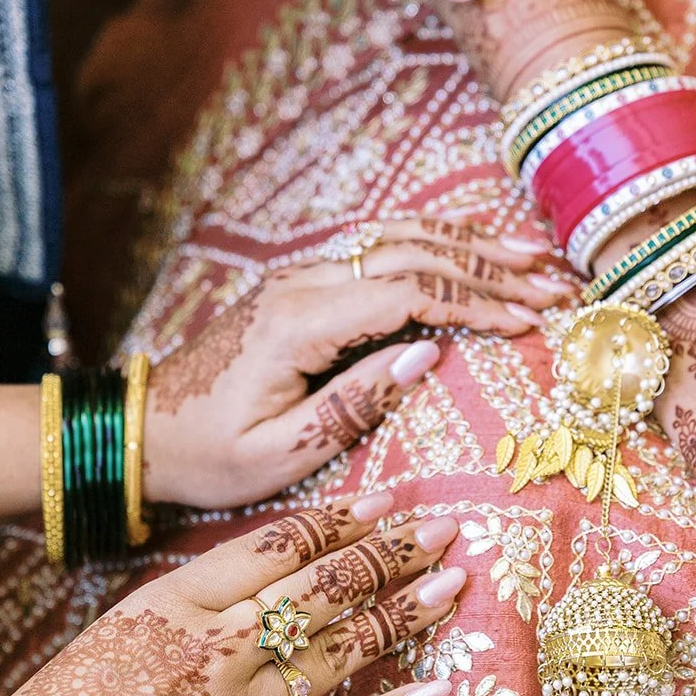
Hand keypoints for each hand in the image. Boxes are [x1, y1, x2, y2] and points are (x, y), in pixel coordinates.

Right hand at [0, 495, 461, 695]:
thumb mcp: (125, 626)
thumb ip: (196, 603)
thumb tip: (261, 586)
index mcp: (182, 596)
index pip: (282, 543)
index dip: (344, 520)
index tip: (389, 501)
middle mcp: (221, 643)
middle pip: (325, 586)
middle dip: (392, 554)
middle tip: (445, 531)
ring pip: (341, 648)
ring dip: (404, 613)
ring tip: (452, 586)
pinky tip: (439, 690)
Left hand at [144, 216, 565, 507]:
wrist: (141, 428)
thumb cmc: (208, 455)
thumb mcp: (279, 453)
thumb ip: (353, 403)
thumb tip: (427, 355)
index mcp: (298, 325)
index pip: (406, 294)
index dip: (475, 303)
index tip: (529, 323)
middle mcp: (301, 285)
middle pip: (411, 254)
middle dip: (489, 268)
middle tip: (554, 286)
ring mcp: (300, 278)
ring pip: (396, 240)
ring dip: (467, 247)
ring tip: (532, 258)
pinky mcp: (302, 288)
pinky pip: (377, 252)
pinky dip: (433, 248)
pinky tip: (469, 251)